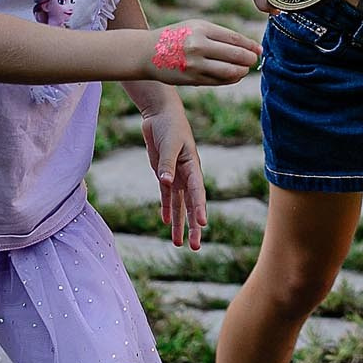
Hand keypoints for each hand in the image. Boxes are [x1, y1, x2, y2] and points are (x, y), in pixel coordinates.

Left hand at [141, 104, 209, 248]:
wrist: (160, 115)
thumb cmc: (169, 126)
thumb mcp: (168, 143)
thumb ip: (166, 164)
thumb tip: (165, 183)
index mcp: (193, 167)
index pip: (197, 192)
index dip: (200, 208)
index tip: (202, 224)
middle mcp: (187, 175)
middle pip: (192, 205)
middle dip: (193, 226)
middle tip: (195, 247)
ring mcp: (176, 176)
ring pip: (180, 205)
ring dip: (180, 224)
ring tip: (179, 244)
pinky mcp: (164, 175)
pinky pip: (167, 197)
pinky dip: (167, 209)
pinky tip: (166, 223)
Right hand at [143, 21, 262, 87]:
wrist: (146, 52)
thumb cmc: (176, 36)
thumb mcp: (195, 26)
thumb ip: (219, 35)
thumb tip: (248, 46)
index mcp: (201, 29)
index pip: (234, 39)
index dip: (250, 45)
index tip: (259, 49)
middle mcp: (198, 46)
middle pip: (235, 55)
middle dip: (249, 59)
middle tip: (254, 60)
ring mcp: (195, 64)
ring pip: (229, 71)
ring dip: (242, 71)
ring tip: (245, 69)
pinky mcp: (192, 79)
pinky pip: (218, 82)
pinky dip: (230, 79)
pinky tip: (233, 76)